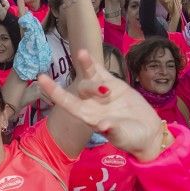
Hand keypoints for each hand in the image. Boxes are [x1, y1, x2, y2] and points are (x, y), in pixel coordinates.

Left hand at [36, 49, 164, 160]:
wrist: (148, 132)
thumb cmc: (132, 138)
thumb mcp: (124, 136)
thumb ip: (113, 130)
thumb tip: (103, 125)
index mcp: (89, 117)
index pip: (68, 103)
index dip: (54, 92)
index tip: (41, 79)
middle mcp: (91, 104)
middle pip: (81, 89)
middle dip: (90, 87)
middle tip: (106, 91)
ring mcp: (102, 93)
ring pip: (88, 76)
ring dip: (85, 65)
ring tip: (82, 53)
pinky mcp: (114, 85)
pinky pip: (100, 71)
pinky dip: (93, 63)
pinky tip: (84, 52)